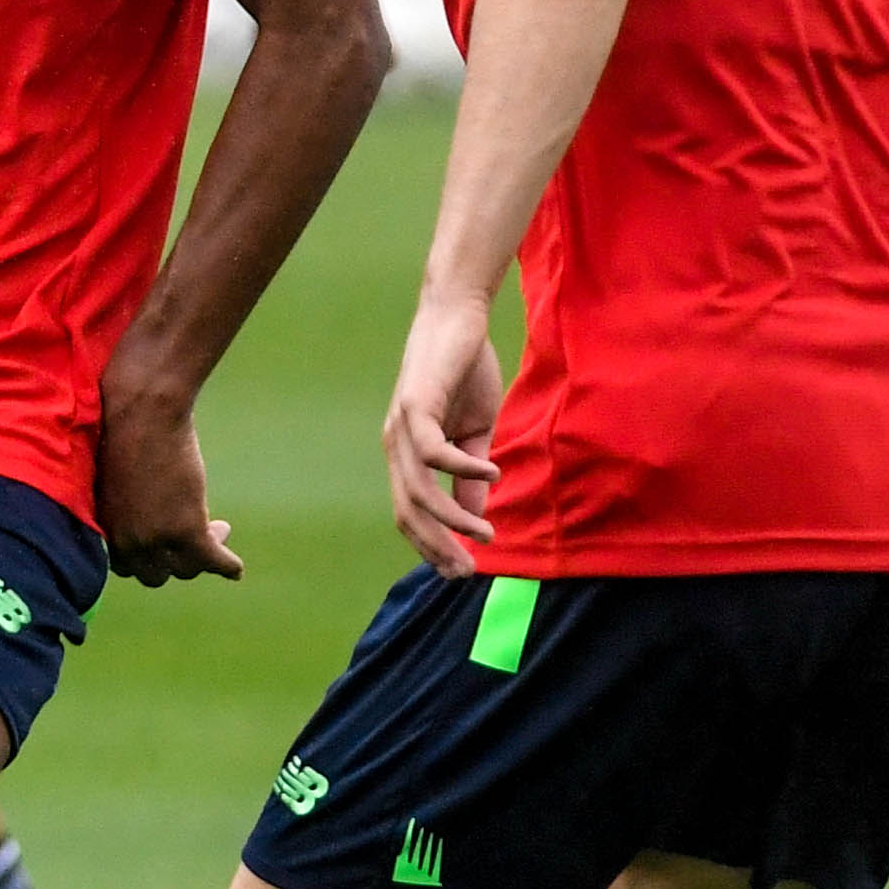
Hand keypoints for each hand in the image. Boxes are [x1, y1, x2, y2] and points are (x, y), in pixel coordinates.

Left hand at [94, 372, 240, 584]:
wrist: (142, 410)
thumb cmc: (122, 427)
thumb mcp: (112, 475)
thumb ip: (120, 502)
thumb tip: (135, 508)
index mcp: (103, 528)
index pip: (126, 565)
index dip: (148, 554)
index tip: (164, 541)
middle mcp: (127, 542)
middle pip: (156, 574)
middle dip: (175, 558)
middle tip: (197, 535)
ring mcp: (158, 540)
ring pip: (187, 568)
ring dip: (204, 554)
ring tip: (220, 529)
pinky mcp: (188, 530)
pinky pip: (213, 561)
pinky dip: (227, 566)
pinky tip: (235, 568)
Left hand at [384, 289, 504, 569]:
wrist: (458, 318)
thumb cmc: (465, 373)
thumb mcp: (474, 434)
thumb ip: (471, 476)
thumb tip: (476, 519)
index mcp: (406, 455)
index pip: (411, 514)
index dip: (433, 545)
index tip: (462, 570)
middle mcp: (396, 445)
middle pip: (409, 511)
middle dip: (438, 546)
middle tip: (468, 570)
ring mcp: (402, 426)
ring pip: (418, 490)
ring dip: (451, 518)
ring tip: (485, 534)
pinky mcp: (417, 405)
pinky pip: (434, 452)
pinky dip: (462, 470)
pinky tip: (492, 477)